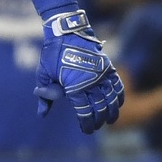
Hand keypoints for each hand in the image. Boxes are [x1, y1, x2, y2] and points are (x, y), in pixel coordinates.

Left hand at [34, 10, 123, 133]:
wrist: (65, 31)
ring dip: (112, 111)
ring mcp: (101, 74)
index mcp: (74, 87)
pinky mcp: (107, 66)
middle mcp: (90, 83)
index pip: (84, 111)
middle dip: (98, 119)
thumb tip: (42, 114)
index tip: (86, 130)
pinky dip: (119, 95)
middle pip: (100, 107)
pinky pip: (117, 84)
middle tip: (96, 126)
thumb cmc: (52, 54)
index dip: (86, 123)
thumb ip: (46, 95)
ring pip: (111, 99)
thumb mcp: (44, 74)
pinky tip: (118, 103)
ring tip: (110, 120)